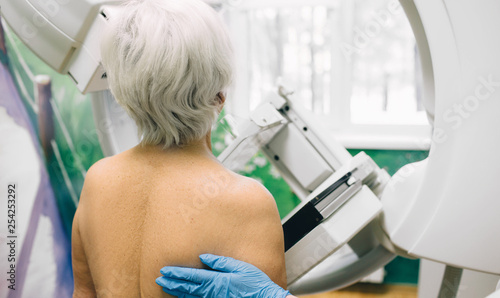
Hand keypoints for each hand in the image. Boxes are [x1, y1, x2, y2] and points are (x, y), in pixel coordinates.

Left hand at [156, 254, 290, 297]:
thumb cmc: (254, 284)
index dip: (176, 273)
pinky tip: (183, 296)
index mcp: (215, 280)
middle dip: (172, 283)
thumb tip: (203, 257)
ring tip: (165, 287)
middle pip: (187, 287)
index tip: (164, 271)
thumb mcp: (240, 267)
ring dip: (176, 291)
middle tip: (159, 279)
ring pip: (190, 297)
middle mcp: (211, 292)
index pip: (191, 276)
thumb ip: (220, 262)